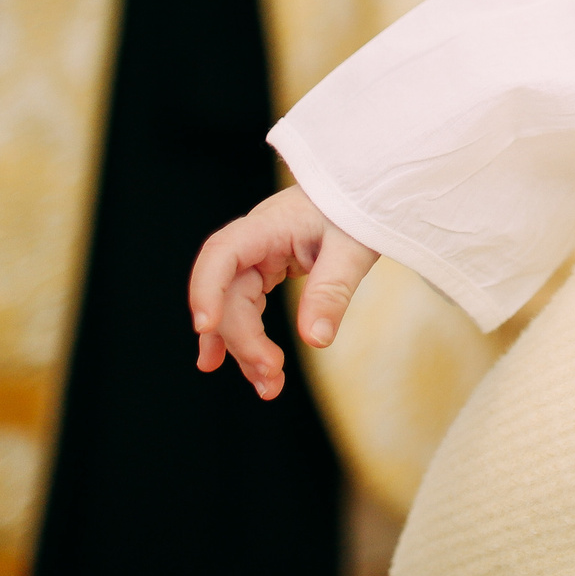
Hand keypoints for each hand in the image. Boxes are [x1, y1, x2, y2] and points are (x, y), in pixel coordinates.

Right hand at [189, 185, 379, 399]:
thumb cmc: (361, 208)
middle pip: (229, 294)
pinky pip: (246, 305)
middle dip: (243, 339)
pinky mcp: (267, 268)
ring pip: (235, 306)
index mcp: (269, 225)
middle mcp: (254, 240)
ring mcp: (258, 255)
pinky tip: (224, 363)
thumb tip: (314, 340)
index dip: (206, 289)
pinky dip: (241, 335)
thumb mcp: (354, 248)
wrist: (368, 189)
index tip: (206, 327)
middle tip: (271, 377)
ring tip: (266, 386)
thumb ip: (332, 290)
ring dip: (244, 346)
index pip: (222, 253)